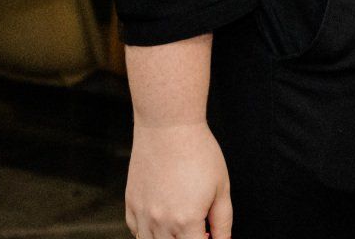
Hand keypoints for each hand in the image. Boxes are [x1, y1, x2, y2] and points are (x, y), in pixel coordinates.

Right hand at [124, 121, 231, 238]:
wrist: (168, 126)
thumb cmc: (199, 153)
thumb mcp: (221, 188)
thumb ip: (223, 222)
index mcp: (186, 222)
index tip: (210, 234)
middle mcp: (160, 223)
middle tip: (200, 229)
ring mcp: (142, 214)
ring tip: (181, 224)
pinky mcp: (130, 204)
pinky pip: (137, 231)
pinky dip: (149, 232)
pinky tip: (163, 219)